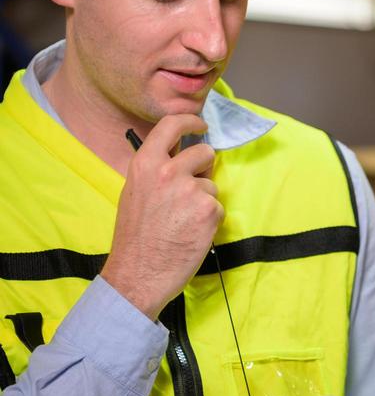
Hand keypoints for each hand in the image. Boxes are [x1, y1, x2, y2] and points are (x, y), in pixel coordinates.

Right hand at [102, 114, 222, 318]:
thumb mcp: (135, 192)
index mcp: (146, 164)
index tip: (200, 125)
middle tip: (189, 192)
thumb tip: (180, 153)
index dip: (191, 121)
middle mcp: (169, 172)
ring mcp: (191, 191)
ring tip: (182, 221)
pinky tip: (190, 233)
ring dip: (204, 200)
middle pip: (204, 152)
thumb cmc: (135, 238)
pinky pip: (218, 206)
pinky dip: (209, 220)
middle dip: (203, 169)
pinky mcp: (209, 211)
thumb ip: (157, 169)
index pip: (172, 124)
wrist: (137, 275)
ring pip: (212, 184)